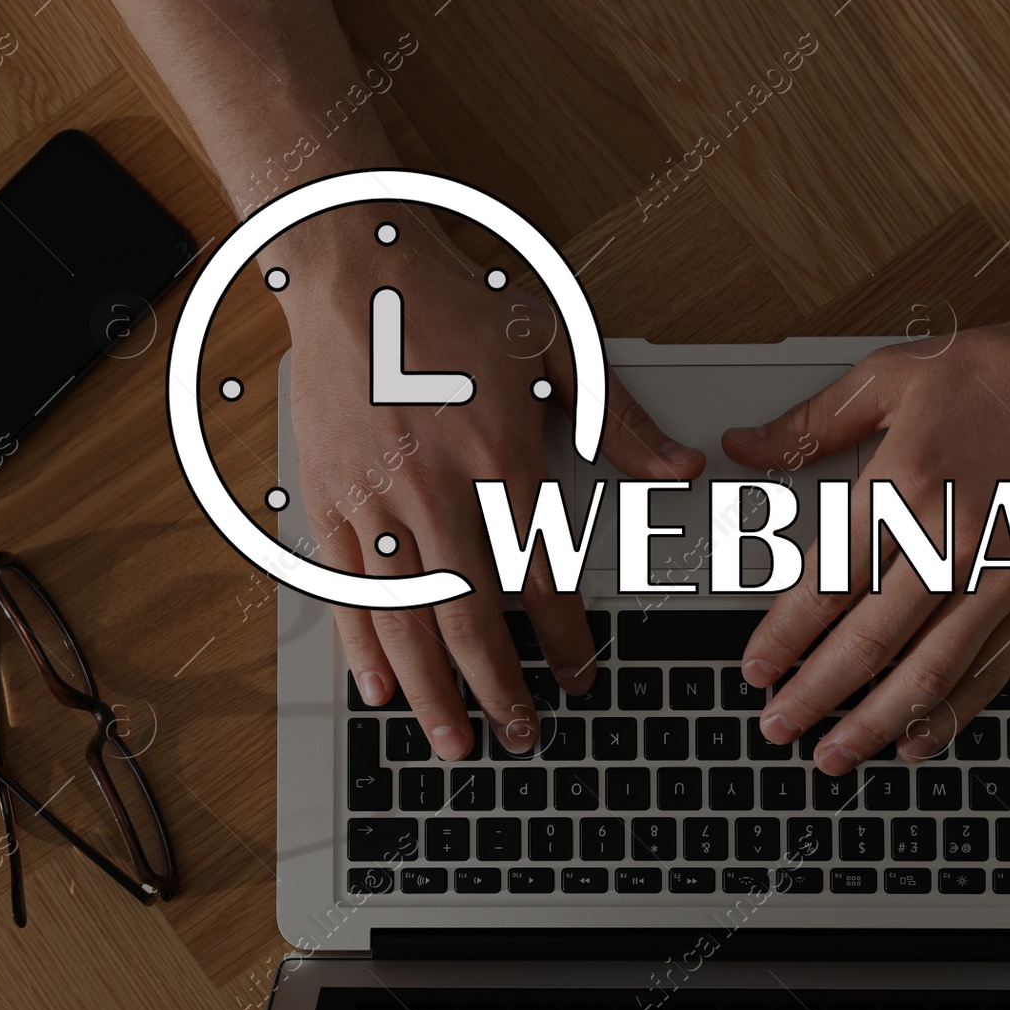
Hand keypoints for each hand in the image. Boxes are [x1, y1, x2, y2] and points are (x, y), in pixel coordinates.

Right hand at [280, 208, 703, 759]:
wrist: (355, 265)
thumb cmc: (457, 301)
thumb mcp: (557, 344)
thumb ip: (618, 418)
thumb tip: (679, 467)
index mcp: (501, 454)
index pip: (541, 572)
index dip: (567, 636)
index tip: (583, 675)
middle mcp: (436, 487)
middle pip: (471, 615)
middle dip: (501, 687)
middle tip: (522, 735)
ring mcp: (375, 498)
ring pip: (405, 617)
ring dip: (433, 689)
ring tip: (455, 743)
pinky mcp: (329, 498)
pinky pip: (345, 589)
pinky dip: (361, 646)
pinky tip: (379, 689)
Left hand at [722, 289, 1009, 774]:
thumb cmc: (1006, 369)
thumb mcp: (893, 374)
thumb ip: (811, 424)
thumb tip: (744, 447)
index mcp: (905, 482)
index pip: (828, 581)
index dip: (785, 634)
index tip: (757, 667)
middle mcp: (953, 536)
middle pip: (869, 637)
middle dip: (815, 692)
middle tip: (778, 726)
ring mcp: (1003, 571)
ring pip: (927, 666)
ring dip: (874, 719)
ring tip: (833, 754)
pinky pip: (994, 666)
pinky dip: (954, 711)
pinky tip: (916, 740)